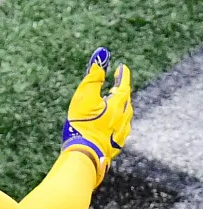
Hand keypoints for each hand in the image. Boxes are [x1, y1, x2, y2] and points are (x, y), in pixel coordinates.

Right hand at [62, 47, 132, 185]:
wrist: (84, 153)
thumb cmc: (82, 123)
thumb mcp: (85, 96)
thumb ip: (94, 76)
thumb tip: (101, 55)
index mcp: (118, 105)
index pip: (124, 85)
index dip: (123, 75)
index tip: (122, 67)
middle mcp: (124, 118)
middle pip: (126, 101)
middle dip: (121, 92)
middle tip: (115, 86)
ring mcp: (121, 133)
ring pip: (125, 115)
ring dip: (120, 107)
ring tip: (112, 104)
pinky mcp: (116, 144)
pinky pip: (120, 129)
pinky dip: (117, 122)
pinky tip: (111, 125)